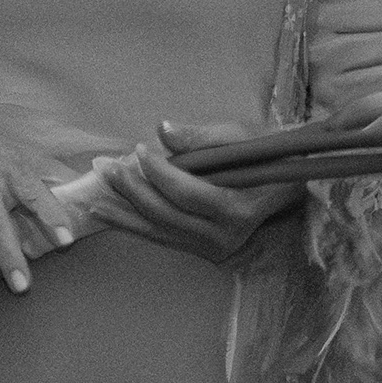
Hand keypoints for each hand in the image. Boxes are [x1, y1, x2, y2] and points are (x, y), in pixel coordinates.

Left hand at [82, 122, 297, 272]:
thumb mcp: (241, 137)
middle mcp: (224, 237)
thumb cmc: (265, 156)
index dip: (158, 171)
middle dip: (132, 190)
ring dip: (123, 212)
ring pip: (158, 231)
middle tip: (106, 167)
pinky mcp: (203, 253)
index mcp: (238, 208)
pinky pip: (161, 238)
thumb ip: (202, 136)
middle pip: (166, 214)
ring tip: (94, 195)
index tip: (139, 149)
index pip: (188, 192)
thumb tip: (163, 130)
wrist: (287, 188)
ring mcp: (213, 249)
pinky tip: (108, 214)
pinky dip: (132, 226)